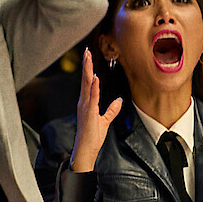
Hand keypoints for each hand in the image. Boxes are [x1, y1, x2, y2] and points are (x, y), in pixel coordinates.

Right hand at [69, 50, 122, 172]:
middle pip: (85, 80)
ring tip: (88, 58)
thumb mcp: (105, 121)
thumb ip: (111, 110)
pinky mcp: (88, 114)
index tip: (89, 57)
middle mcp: (83, 103)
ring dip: (87, 71)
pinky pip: (91, 98)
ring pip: (86, 85)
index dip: (88, 69)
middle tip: (87, 51)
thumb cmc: (92, 138)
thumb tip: (119, 100)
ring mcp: (84, 107)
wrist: (86, 151)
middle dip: (86, 65)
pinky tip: (94, 78)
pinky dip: (93, 87)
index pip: (88, 83)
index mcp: (86, 103)